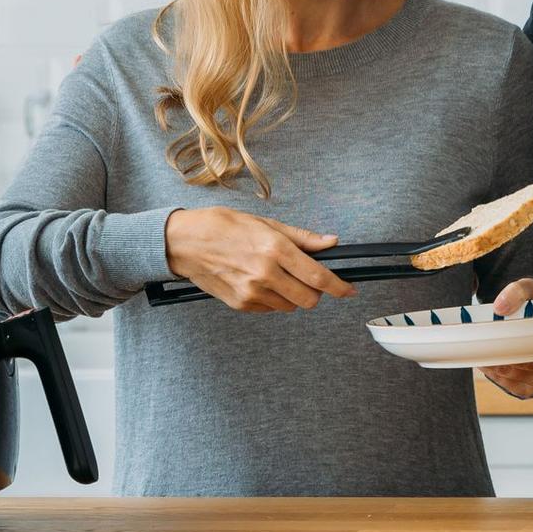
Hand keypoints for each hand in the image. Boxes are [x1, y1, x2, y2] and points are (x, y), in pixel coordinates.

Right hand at [164, 207, 355, 312]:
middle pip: (309, 299)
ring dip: (292, 295)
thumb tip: (330, 242)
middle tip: (306, 278)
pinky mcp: (240, 304)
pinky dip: (272, 298)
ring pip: (290, 306)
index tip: (349, 289)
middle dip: (315, 291)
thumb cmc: (222, 226)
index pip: (318, 276)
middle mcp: (265, 274)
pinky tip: (258, 281)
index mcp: (275, 249)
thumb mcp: (265, 223)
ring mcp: (252, 292)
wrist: (184, 242)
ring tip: (275, 274)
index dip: (339, 286)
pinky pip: (270, 308)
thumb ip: (301, 237)